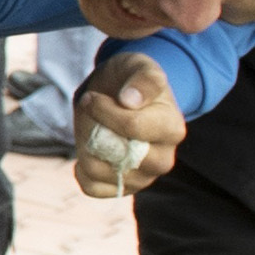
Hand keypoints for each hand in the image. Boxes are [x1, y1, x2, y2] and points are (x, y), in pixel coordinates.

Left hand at [72, 55, 191, 199]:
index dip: (104, 111)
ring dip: (84, 148)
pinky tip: (88, 150)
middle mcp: (163, 159)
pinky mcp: (122, 187)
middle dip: (94, 132)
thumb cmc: (130, 80)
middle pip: (120, 157)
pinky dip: (82, 170)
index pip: (133, 127)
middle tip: (89, 113)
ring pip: (101, 173)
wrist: (121, 98)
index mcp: (172, 128)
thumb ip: (142, 78)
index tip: (92, 98)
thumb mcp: (139, 66)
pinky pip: (93, 188)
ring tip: (90, 130)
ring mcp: (143, 177)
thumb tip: (130, 100)